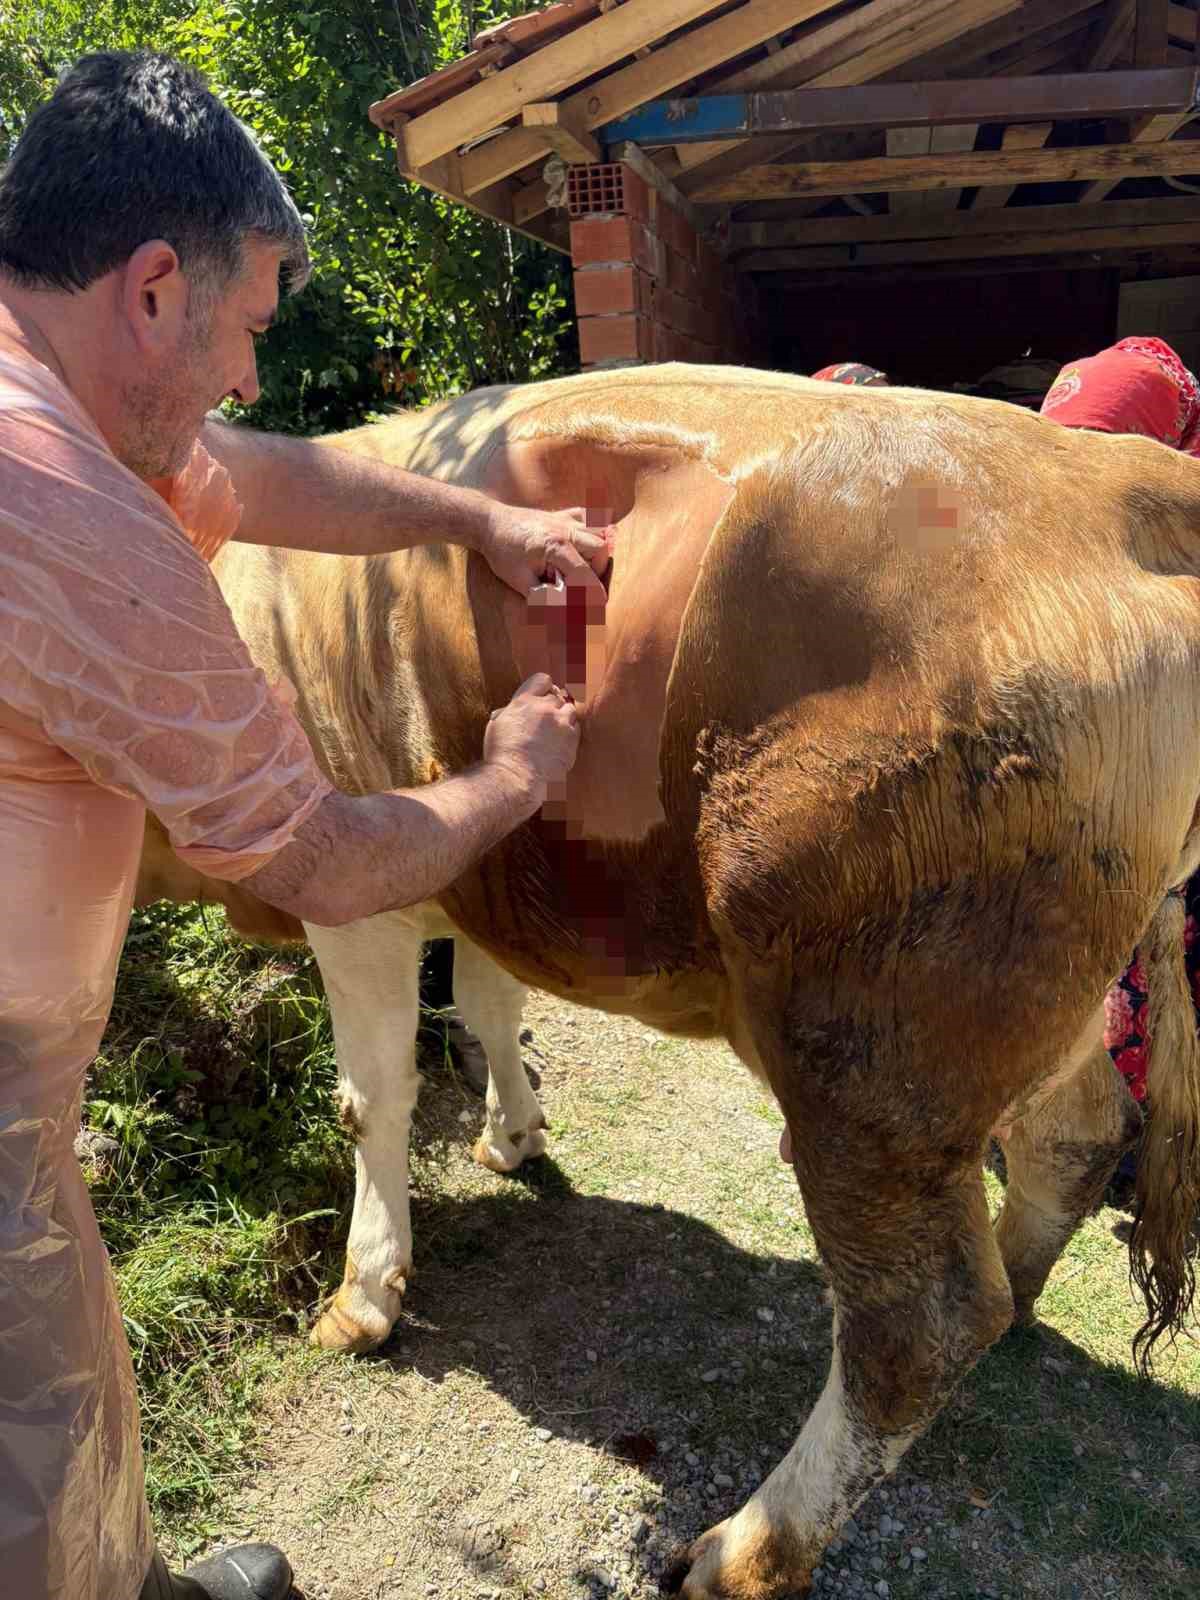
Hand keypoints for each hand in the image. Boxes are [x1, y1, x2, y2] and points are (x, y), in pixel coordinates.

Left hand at [479, 501, 611, 600]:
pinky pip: (588, 516)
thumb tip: (563, 610)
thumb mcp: (519, 580)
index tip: (600, 604)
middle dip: (599, 569)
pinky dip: (593, 528)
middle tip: (587, 582)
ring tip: (587, 565)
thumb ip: (542, 597)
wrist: (489, 523)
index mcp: (555, 546)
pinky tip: (585, 543)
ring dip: (598, 550)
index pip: (584, 572)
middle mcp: (565, 530)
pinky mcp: (561, 514)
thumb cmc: (502, 552)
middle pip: (600, 549)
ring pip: (599, 530)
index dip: (594, 591)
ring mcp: (565, 519)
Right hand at [484, 673, 580, 809]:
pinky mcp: (572, 741)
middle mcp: (546, 708)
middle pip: (558, 697)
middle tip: (546, 721)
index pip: (543, 680)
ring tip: (553, 733)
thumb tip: (511, 710)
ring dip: (563, 719)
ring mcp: (561, 724)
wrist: (515, 776)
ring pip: (570, 711)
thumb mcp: (497, 724)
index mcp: (525, 700)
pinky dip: (569, 735)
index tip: (542, 696)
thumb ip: (510, 711)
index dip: (544, 688)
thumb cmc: (500, 754)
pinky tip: (558, 745)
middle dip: (553, 706)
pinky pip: (576, 730)